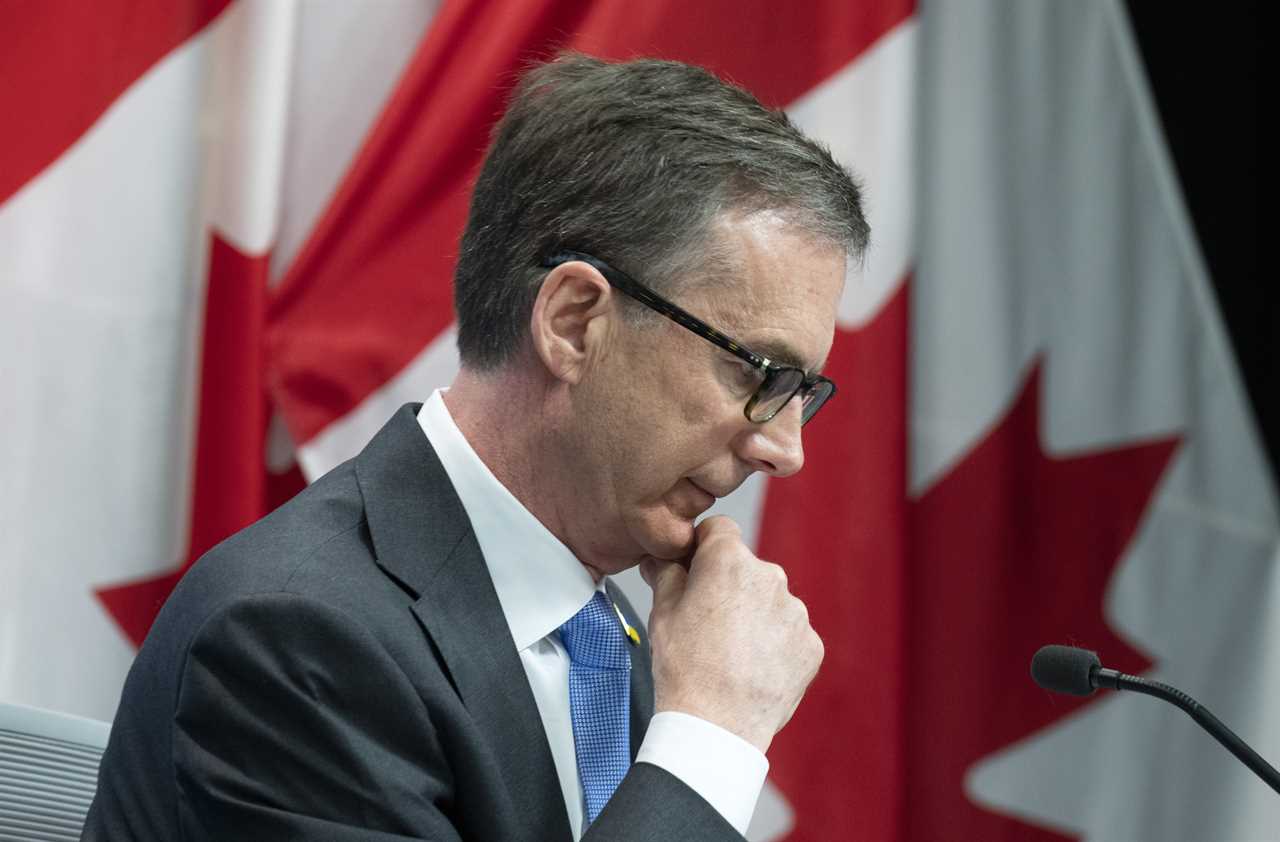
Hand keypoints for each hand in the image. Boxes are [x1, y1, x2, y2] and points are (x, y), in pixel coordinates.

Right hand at [639, 516, 822, 753]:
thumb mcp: (661, 612)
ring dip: (754, 616)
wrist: (716, 727)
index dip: (702, 548)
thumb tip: (663, 558)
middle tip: (707, 623)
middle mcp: (770, 577)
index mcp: (730, 560)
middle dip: (729, 587)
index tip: (694, 571)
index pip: (719, 530)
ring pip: (771, 602)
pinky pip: (790, 634)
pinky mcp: (812, 645)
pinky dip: (774, 645)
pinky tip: (752, 668)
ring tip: (730, 653)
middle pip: (746, 568)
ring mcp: (796, 612)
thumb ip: (666, 573)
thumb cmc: (684, 668)